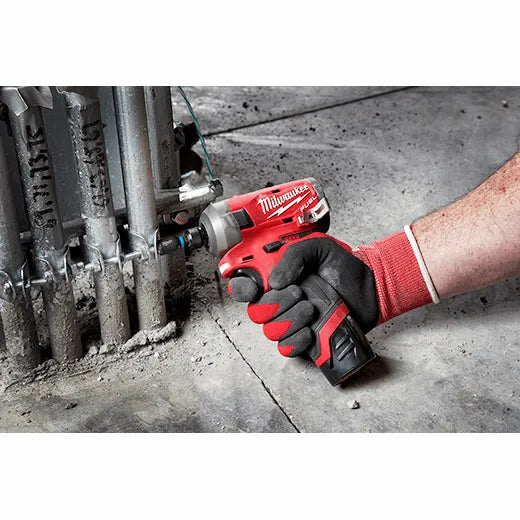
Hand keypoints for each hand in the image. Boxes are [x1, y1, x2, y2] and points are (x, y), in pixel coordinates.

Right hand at [228, 228, 434, 357]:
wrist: (369, 287)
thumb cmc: (343, 266)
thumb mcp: (317, 247)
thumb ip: (293, 256)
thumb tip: (274, 281)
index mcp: (276, 278)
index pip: (243, 286)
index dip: (241, 289)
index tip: (254, 288)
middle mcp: (279, 301)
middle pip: (255, 312)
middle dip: (275, 304)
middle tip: (299, 293)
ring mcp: (291, 322)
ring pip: (270, 331)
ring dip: (289, 320)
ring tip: (311, 309)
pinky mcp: (304, 340)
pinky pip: (286, 348)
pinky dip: (295, 341)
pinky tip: (309, 332)